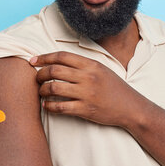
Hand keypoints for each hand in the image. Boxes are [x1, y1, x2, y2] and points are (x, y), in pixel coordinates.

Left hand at [30, 51, 145, 127]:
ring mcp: (86, 94)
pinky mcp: (85, 109)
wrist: (131, 107)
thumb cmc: (114, 88)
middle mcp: (88, 77)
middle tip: (36, 78)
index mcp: (91, 65)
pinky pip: (60, 107)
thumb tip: (59, 61)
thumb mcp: (102, 69)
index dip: (44, 57)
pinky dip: (49, 106)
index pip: (62, 56)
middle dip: (40, 74)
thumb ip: (83, 65)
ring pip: (54, 88)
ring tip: (40, 92)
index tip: (33, 61)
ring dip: (42, 90)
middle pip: (54, 70)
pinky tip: (46, 105)